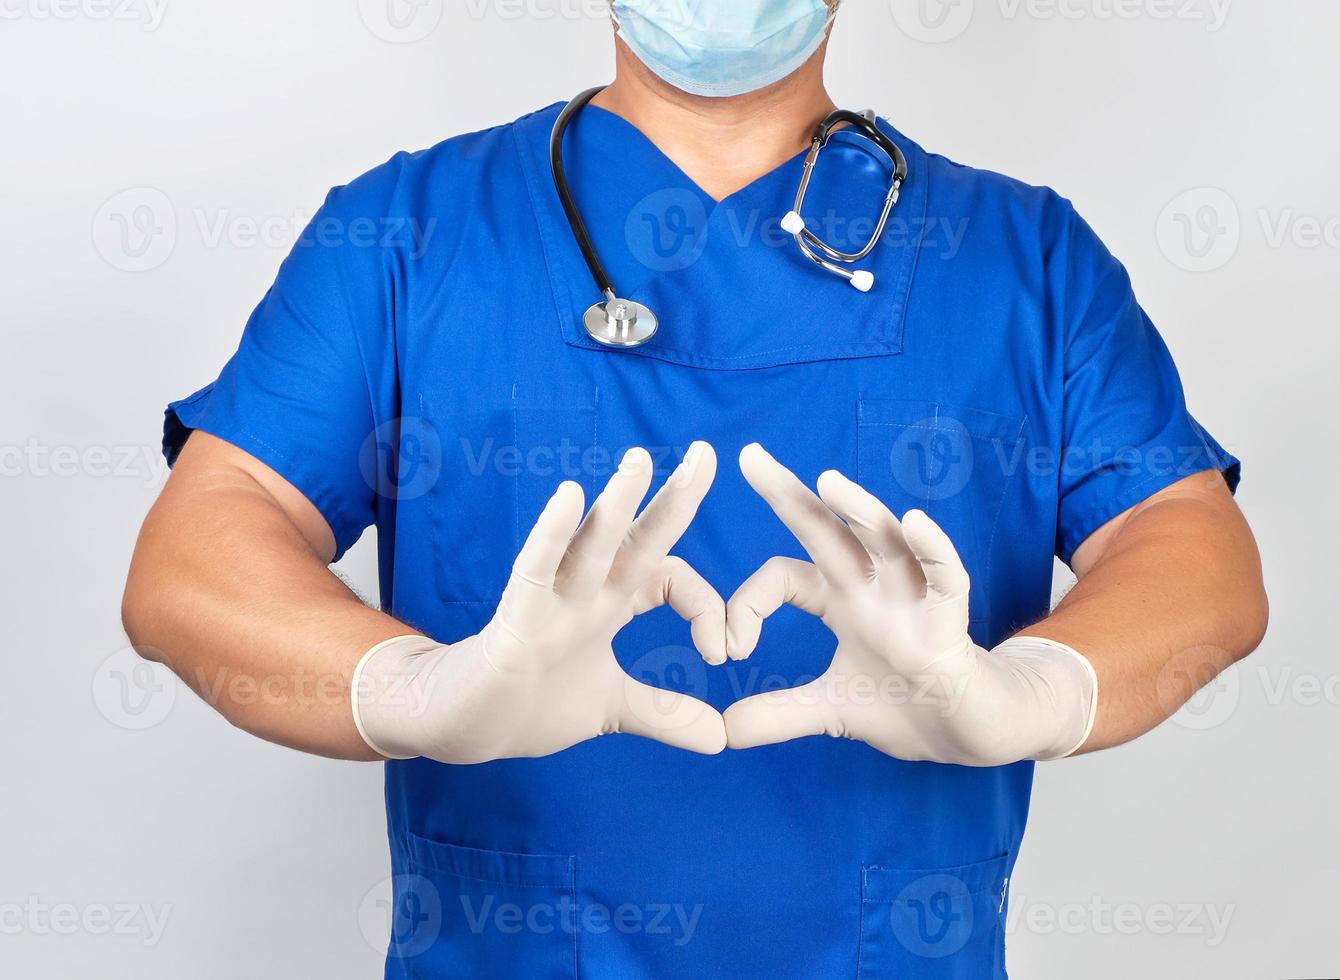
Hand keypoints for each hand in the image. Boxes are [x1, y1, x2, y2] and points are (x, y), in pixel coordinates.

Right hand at [352, 443, 727, 762]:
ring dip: (614, 502)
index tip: (727, 651)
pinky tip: (570, 496)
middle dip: (672, 497)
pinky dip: (551, 534)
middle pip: (637, 536)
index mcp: (611, 605)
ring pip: (588, 543)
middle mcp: (587, 593)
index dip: (708, 607)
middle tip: (706, 452)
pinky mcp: (514, 620)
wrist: (466, 728)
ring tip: (637, 461)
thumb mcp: (613, 710)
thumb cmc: (531, 704)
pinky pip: (534, 569)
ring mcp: (550, 602)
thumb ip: (666, 715)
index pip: (672, 578)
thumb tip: (723, 739)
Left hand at [723, 445, 1096, 765]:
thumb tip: (721, 732)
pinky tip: (914, 523)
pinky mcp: (951, 622)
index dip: (745, 605)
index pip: (782, 576)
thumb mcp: (830, 711)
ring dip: (860, 510)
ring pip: (886, 541)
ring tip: (829, 481)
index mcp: (839, 600)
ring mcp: (913, 599)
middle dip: (789, 494)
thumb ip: (778, 715)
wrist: (970, 734)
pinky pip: (946, 575)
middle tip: (749, 456)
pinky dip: (932, 549)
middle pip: (827, 530)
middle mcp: (871, 587)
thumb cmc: (907, 705)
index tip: (725, 649)